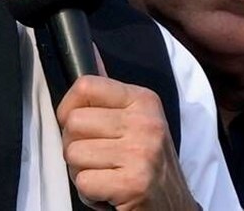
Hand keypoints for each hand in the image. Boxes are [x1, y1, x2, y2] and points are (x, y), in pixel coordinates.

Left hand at [57, 73, 196, 210]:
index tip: (80, 126)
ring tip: (107, 176)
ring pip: (73, 154)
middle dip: (75, 147)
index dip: (69, 109)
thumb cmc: (147, 165)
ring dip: (82, 173)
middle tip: (100, 160)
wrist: (175, 208)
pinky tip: (111, 193)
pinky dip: (90, 195)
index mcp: (143, 100)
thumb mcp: (136, 121)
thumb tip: (88, 49)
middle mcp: (145, 122)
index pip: (85, 85)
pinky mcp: (134, 183)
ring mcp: (141, 152)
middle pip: (72, 123)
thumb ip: (108, 92)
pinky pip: (83, 182)